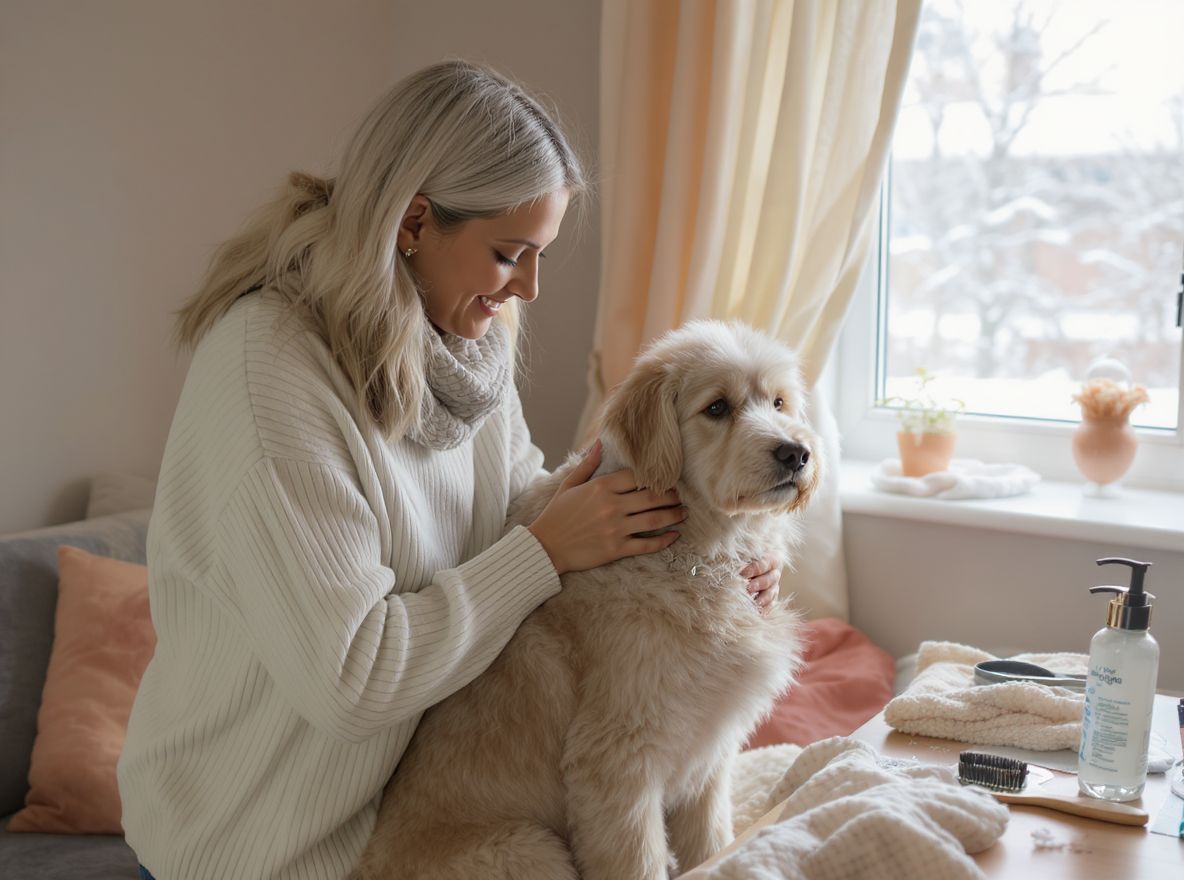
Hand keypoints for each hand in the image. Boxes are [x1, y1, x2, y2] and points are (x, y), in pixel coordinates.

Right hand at [527, 439, 685, 574]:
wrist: (546, 546)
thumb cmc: (557, 514)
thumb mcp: (569, 485)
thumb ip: (588, 464)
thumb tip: (600, 443)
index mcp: (601, 487)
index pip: (637, 477)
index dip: (654, 477)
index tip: (665, 478)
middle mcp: (612, 506)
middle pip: (652, 497)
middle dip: (671, 496)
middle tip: (681, 496)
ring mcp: (616, 528)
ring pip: (655, 519)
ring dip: (674, 515)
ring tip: (683, 512)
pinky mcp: (617, 549)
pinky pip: (647, 544)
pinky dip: (665, 540)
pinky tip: (674, 535)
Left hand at [741, 555, 780, 613]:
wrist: (751, 562)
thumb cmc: (744, 555)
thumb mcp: (744, 553)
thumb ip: (740, 557)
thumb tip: (733, 565)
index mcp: (771, 557)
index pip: (765, 563)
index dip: (754, 569)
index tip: (741, 573)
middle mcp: (775, 572)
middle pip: (770, 579)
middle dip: (758, 584)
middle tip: (748, 588)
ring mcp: (774, 586)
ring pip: (771, 593)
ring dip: (762, 599)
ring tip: (753, 603)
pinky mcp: (772, 598)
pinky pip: (771, 605)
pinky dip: (764, 609)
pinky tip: (757, 612)